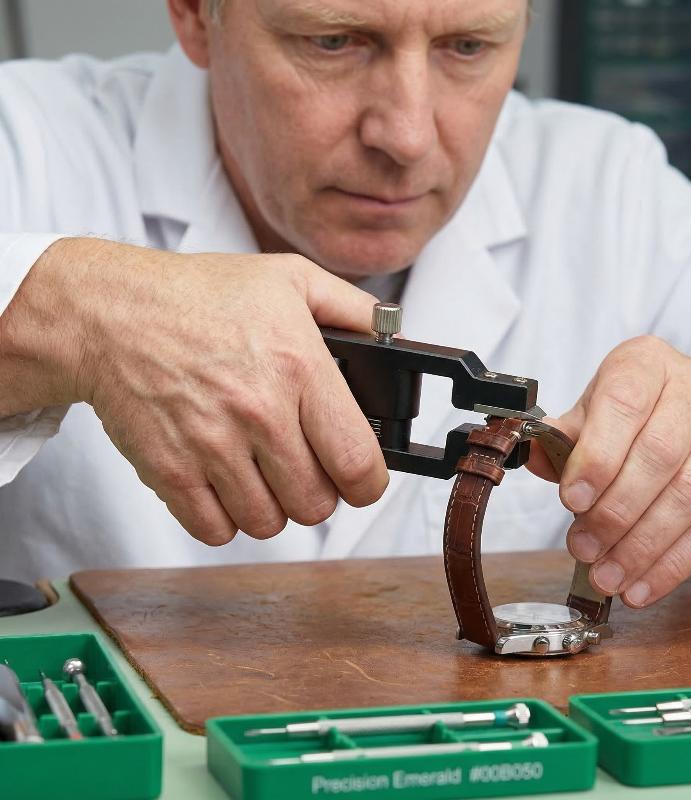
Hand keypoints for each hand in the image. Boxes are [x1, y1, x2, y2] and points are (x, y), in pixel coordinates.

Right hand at [22, 238, 387, 543]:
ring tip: (262, 474)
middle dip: (319, 493)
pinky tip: (225, 486)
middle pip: (316, 503)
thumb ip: (352, 308)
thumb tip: (393, 338)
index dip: (368, 483)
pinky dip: (226, 518)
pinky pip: (215, 530)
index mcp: (298, 367)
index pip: (357, 462)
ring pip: (269, 522)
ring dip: (273, 506)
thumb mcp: (289, 279)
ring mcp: (212, 446)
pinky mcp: (171, 471)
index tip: (360, 480)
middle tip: (305, 469)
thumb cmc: (197, 296)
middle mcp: (259, 412)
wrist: (110, 313)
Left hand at [526, 336, 690, 606]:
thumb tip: (532, 455)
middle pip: (658, 453)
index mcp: (647, 362)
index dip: (597, 456)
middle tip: (584, 546)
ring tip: (607, 574)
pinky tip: (641, 585)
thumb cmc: (635, 426)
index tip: (571, 500)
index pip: (623, 403)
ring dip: (642, 544)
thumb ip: (561, 440)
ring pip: (688, 494)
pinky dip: (673, 564)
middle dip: (615, 510)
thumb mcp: (592, 421)